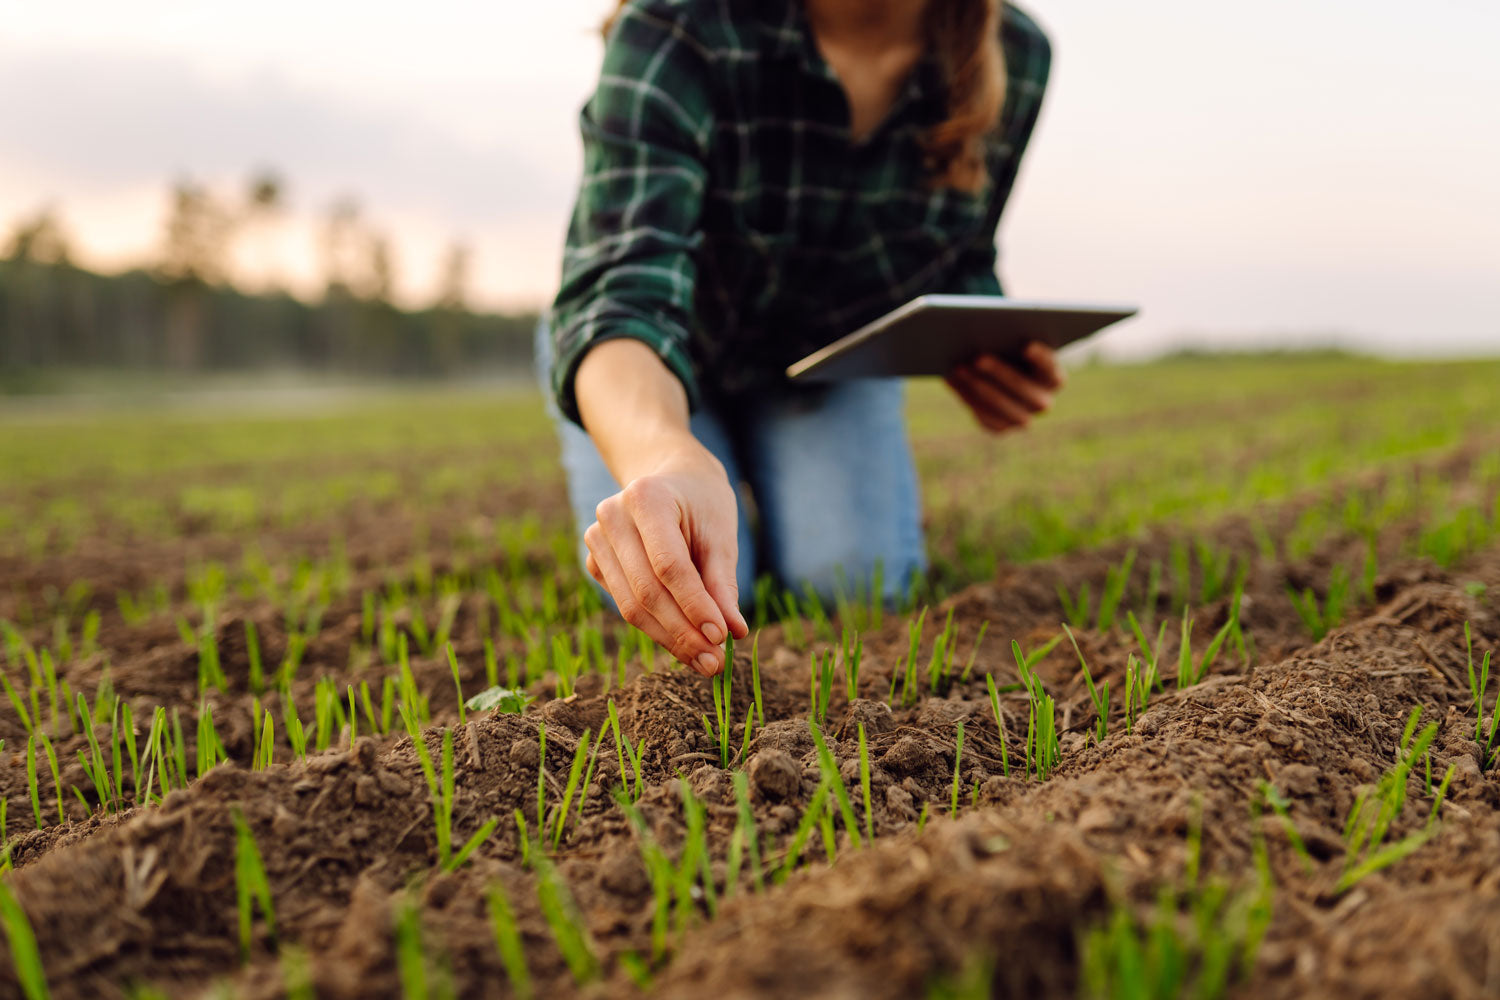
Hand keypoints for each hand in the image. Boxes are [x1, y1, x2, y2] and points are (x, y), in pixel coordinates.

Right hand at [584, 444, 749, 676]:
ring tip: (704, 662)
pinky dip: (657, 629)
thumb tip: (733, 633)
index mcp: (646, 497)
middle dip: (683, 633)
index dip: (695, 605)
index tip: (722, 637)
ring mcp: (596, 539)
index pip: (669, 566)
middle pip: (646, 591)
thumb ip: (722, 583)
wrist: (672, 479)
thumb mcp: (721, 534)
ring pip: (631, 606)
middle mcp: (612, 516)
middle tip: (716, 663)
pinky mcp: (595, 562)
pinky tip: (685, 644)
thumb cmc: (702, 504)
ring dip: (670, 640)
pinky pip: (625, 605)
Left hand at [945, 342, 1064, 433]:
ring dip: (979, 387)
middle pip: (1026, 391)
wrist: (997, 374)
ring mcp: (1023, 418)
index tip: (1026, 345)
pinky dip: (966, 396)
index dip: (1041, 359)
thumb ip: (1009, 336)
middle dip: (1001, 373)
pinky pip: (985, 416)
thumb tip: (988, 328)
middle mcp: (1043, 402)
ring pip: (1004, 408)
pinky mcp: (1001, 427)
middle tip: (979, 357)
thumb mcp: (1011, 341)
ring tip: (959, 367)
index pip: (1051, 370)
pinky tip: (951, 379)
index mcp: (1053, 378)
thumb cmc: (1008, 349)